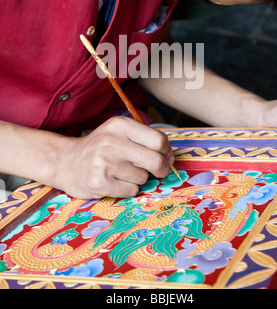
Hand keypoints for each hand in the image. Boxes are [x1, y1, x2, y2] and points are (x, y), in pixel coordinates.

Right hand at [59, 117, 173, 198]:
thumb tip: (170, 157)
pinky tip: (114, 181)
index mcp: (120, 125)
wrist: (66, 162)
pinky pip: (131, 191)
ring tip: (121, 172)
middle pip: (155, 161)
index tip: (164, 156)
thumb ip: (144, 139)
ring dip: (138, 178)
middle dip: (161, 169)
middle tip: (157, 171)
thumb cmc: (100, 147)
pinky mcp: (99, 183)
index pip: (159, 140)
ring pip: (143, 178)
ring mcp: (104, 163)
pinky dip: (127, 189)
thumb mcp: (118, 132)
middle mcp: (111, 142)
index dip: (166, 151)